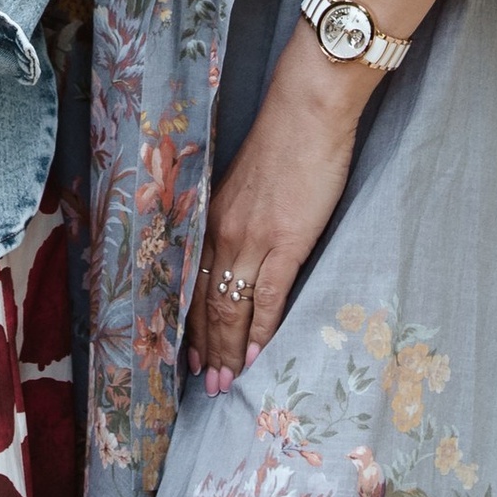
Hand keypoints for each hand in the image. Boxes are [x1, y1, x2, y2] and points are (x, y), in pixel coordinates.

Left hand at [190, 38, 364, 390]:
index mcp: (212, 216)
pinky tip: (258, 355)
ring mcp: (252, 238)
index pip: (193, 282)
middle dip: (206, 348)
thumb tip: (247, 249)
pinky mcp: (285, 241)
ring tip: (227, 383)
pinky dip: (260, 330)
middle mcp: (223, 231)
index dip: (191, 324)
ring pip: (230, 308)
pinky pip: (267, 297)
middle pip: (207, 303)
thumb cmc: (285, 140)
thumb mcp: (249, 182)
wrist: (307, 110)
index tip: (188, 357)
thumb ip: (242, 216)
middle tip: (207, 386)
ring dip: (228, 350)